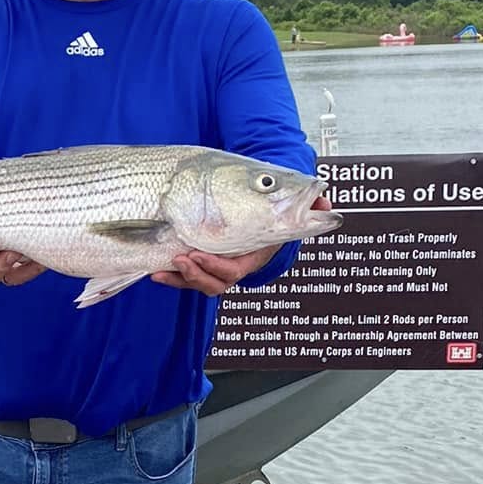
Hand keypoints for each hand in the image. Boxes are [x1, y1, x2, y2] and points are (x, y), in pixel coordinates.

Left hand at [151, 194, 333, 295]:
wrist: (264, 203)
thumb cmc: (275, 203)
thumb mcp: (292, 200)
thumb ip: (312, 205)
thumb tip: (326, 206)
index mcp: (253, 254)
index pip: (235, 269)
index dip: (216, 268)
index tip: (198, 255)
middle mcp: (234, 264)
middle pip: (215, 282)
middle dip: (197, 275)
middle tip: (182, 259)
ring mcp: (217, 264)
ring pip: (200, 282)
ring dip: (183, 277)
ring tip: (169, 265)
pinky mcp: (202, 260)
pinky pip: (187, 275)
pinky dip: (171, 275)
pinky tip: (157, 272)